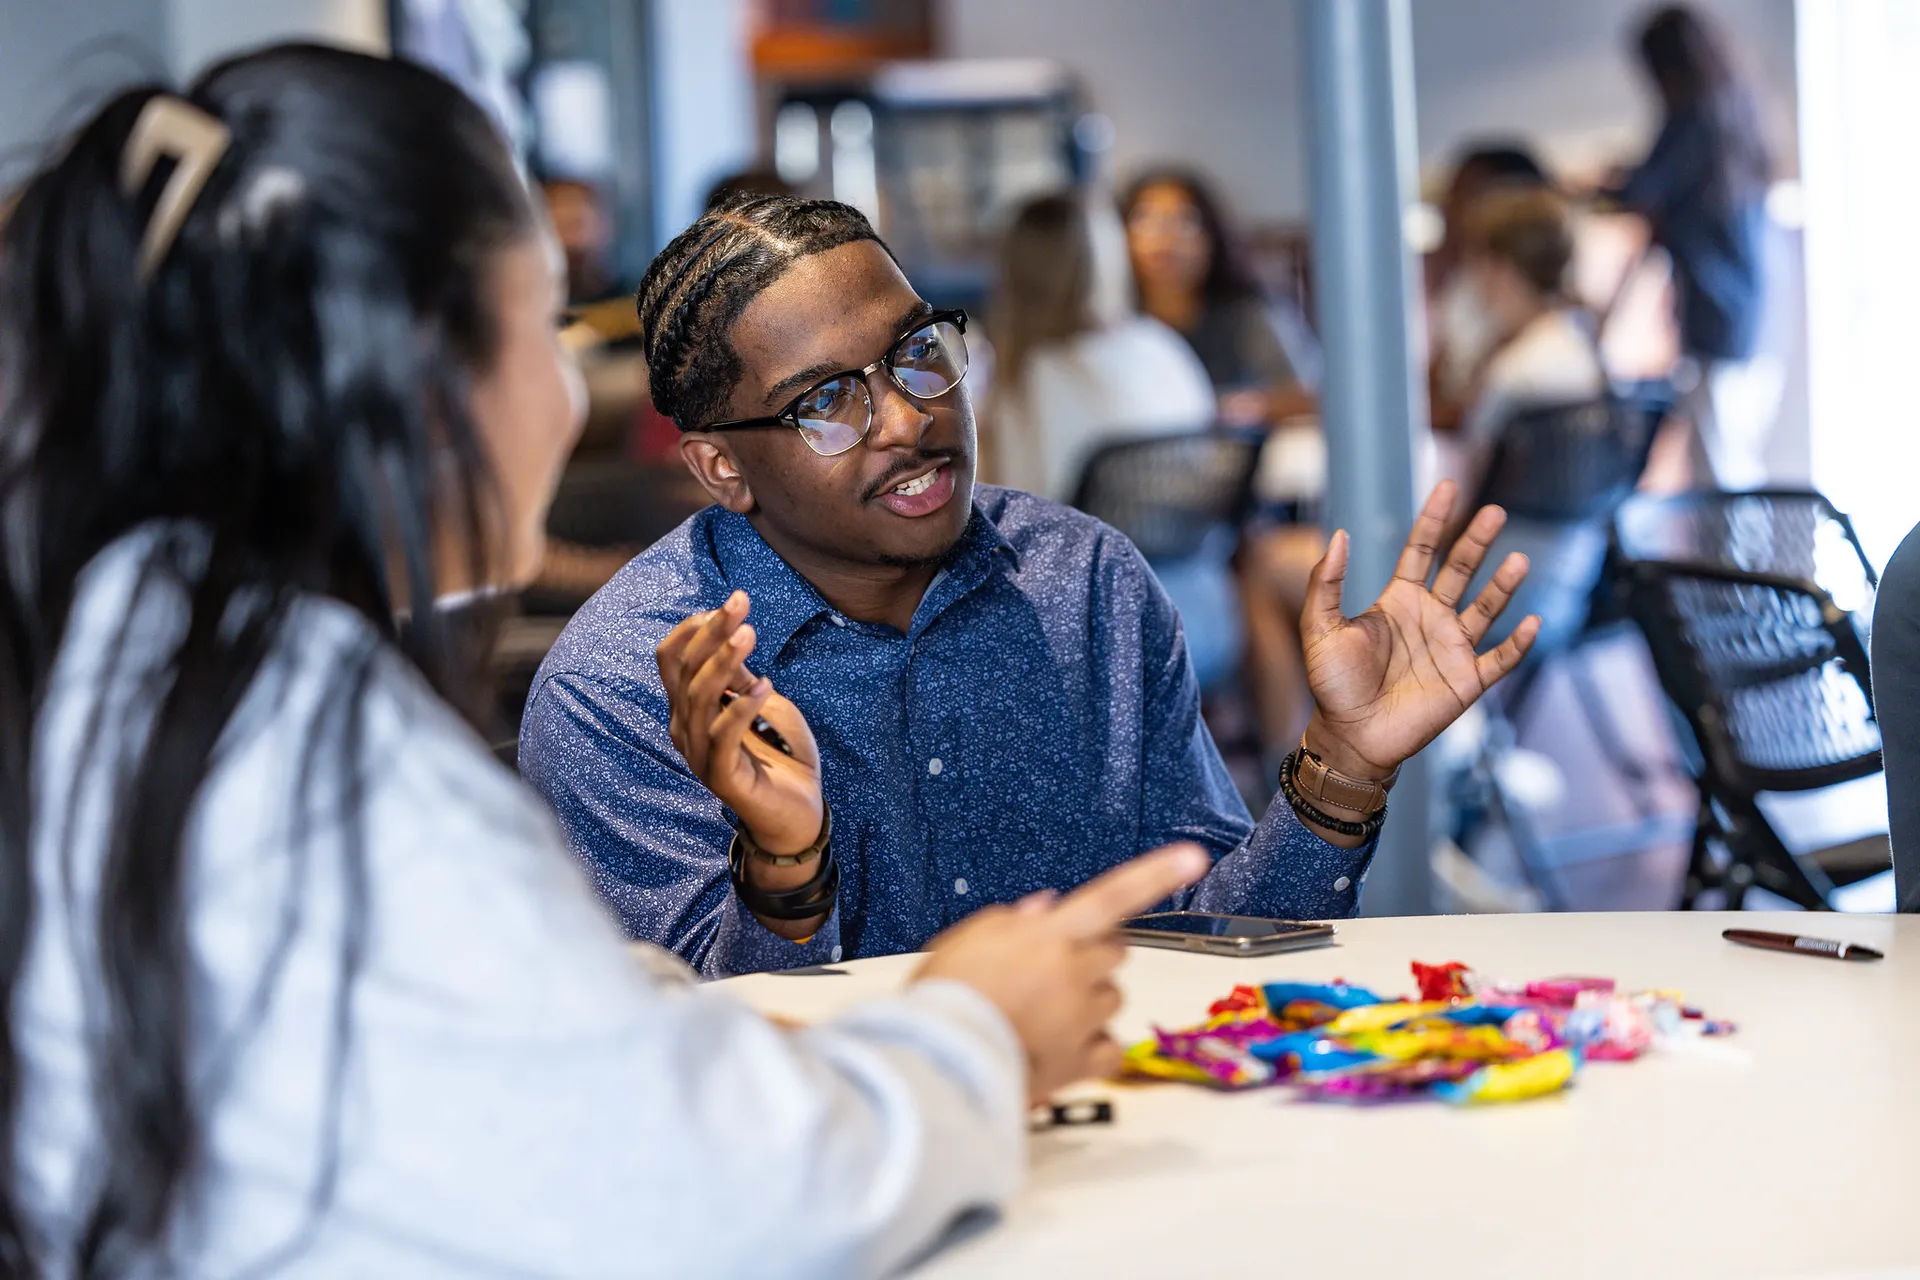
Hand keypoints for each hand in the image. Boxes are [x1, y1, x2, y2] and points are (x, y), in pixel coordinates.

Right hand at [657, 590, 823, 858]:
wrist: (798, 813)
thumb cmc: (782, 755)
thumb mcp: (765, 703)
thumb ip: (741, 676)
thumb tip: (730, 636)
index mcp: (689, 709)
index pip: (671, 659)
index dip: (694, 627)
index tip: (730, 603)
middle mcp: (685, 729)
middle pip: (685, 671)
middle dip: (711, 633)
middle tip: (740, 604)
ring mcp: (699, 754)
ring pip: (699, 699)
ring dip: (724, 662)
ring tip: (750, 634)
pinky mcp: (720, 776)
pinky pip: (722, 735)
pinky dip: (742, 706)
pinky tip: (766, 684)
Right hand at [915, 844, 1210, 1103]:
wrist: (938, 1061)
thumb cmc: (945, 997)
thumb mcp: (967, 938)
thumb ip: (1013, 920)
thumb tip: (1046, 909)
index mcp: (1049, 935)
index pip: (1111, 895)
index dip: (1155, 874)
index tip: (1193, 858)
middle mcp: (1074, 972)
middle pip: (1114, 951)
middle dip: (1093, 955)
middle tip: (1053, 970)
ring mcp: (1083, 1018)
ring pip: (1112, 999)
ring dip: (1089, 1002)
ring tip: (1041, 1015)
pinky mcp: (1082, 1063)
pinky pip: (1109, 1048)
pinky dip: (1092, 1048)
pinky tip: (1061, 1047)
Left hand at [1299, 480, 1538, 784]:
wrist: (1350, 737)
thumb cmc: (1333, 685)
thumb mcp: (1321, 629)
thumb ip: (1327, 583)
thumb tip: (1339, 535)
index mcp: (1398, 601)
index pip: (1422, 551)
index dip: (1434, 520)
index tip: (1448, 486)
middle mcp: (1431, 618)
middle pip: (1460, 570)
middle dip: (1476, 541)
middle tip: (1494, 511)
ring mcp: (1452, 648)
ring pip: (1487, 608)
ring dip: (1503, 585)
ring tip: (1518, 560)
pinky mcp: (1467, 681)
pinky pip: (1500, 658)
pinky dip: (1518, 643)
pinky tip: (1532, 622)